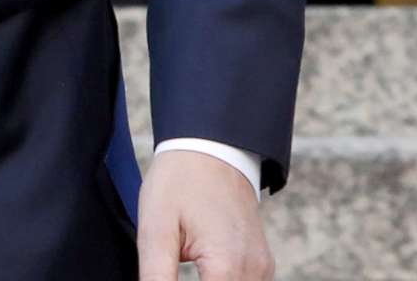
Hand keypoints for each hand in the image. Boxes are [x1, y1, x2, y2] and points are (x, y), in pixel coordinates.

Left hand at [137, 148, 271, 280]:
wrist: (210, 148)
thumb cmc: (181, 181)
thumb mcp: (156, 228)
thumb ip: (156, 275)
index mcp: (229, 265)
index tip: (161, 280)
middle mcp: (254, 271)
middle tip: (167, 272)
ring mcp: (261, 268)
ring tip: (176, 268)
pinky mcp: (259, 264)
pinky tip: (195, 275)